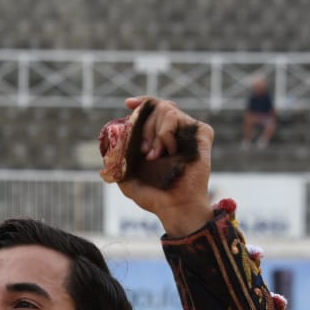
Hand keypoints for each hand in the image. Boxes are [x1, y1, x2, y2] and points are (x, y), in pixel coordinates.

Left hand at [115, 97, 214, 237]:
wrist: (175, 206)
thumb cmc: (154, 196)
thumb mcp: (127, 179)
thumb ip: (117, 161)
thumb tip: (108, 147)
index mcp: (160, 139)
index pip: (152, 110)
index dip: (142, 103)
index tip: (129, 104)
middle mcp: (175, 133)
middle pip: (157, 107)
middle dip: (145, 126)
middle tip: (144, 151)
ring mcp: (189, 132)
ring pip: (167, 109)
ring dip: (156, 133)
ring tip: (156, 156)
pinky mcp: (202, 133)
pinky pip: (178, 118)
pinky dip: (167, 134)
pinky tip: (170, 152)